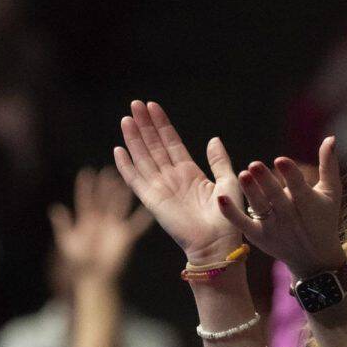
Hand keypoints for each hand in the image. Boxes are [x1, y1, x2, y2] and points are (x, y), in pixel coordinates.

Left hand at [50, 167, 152, 280]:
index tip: (86, 173)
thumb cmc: (79, 261)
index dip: (85, 187)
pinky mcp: (125, 236)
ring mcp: (114, 227)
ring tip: (125, 181)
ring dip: (121, 195)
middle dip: (105, 186)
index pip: (85, 200)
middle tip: (108, 171)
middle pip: (103, 200)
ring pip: (119, 207)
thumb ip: (63, 224)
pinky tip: (150, 209)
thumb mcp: (67, 242)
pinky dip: (144, 218)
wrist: (94, 277)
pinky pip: (137, 225)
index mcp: (86, 220)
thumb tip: (55, 207)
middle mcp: (101, 220)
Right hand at [112, 100, 241, 263]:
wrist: (219, 242)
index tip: (152, 106)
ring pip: (143, 158)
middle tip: (135, 104)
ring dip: (134, 139)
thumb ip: (219, 161)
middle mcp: (172, 178)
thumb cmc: (227, 216)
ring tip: (127, 118)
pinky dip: (126, 166)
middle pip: (154, 146)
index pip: (171, 143)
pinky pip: (136, 180)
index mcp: (189, 173)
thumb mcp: (228, 182)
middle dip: (145, 125)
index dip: (162, 125)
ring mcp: (161, 188)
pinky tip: (118, 149)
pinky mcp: (153, 201)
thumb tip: (213, 139)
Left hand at [217, 137, 345, 277]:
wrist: (314, 258)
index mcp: (308, 203)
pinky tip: (221, 197)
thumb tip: (330, 137)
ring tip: (242, 176)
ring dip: (250, 192)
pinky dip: (231, 213)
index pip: (298, 186)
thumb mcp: (331, 193)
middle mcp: (289, 216)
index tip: (280, 160)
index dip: (290, 174)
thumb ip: (329, 165)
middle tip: (254, 164)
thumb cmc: (324, 219)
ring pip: (260, 208)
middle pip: (276, 197)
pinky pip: (242, 224)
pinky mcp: (258, 236)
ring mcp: (273, 227)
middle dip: (266, 182)